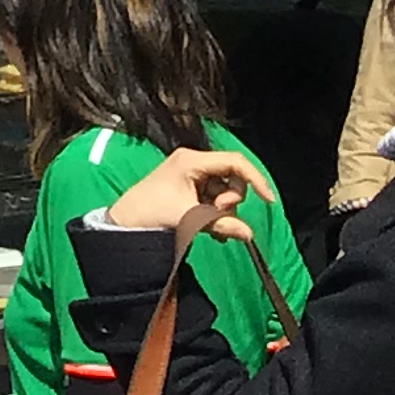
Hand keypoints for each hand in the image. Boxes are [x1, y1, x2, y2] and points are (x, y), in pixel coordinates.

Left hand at [104, 149, 276, 231]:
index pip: (234, 161)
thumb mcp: (189, 218)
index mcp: (191, 161)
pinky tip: (210, 229)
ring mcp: (192, 175)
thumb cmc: (151, 211)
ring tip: (208, 225)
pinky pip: (216, 198)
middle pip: (233, 176)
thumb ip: (221, 224)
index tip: (268, 200)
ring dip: (224, 210)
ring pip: (226, 190)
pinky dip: (217, 213)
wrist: (127, 220)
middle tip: (217, 213)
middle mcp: (193, 163)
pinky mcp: (191, 188)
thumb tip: (249, 234)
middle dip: (231, 199)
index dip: (254, 179)